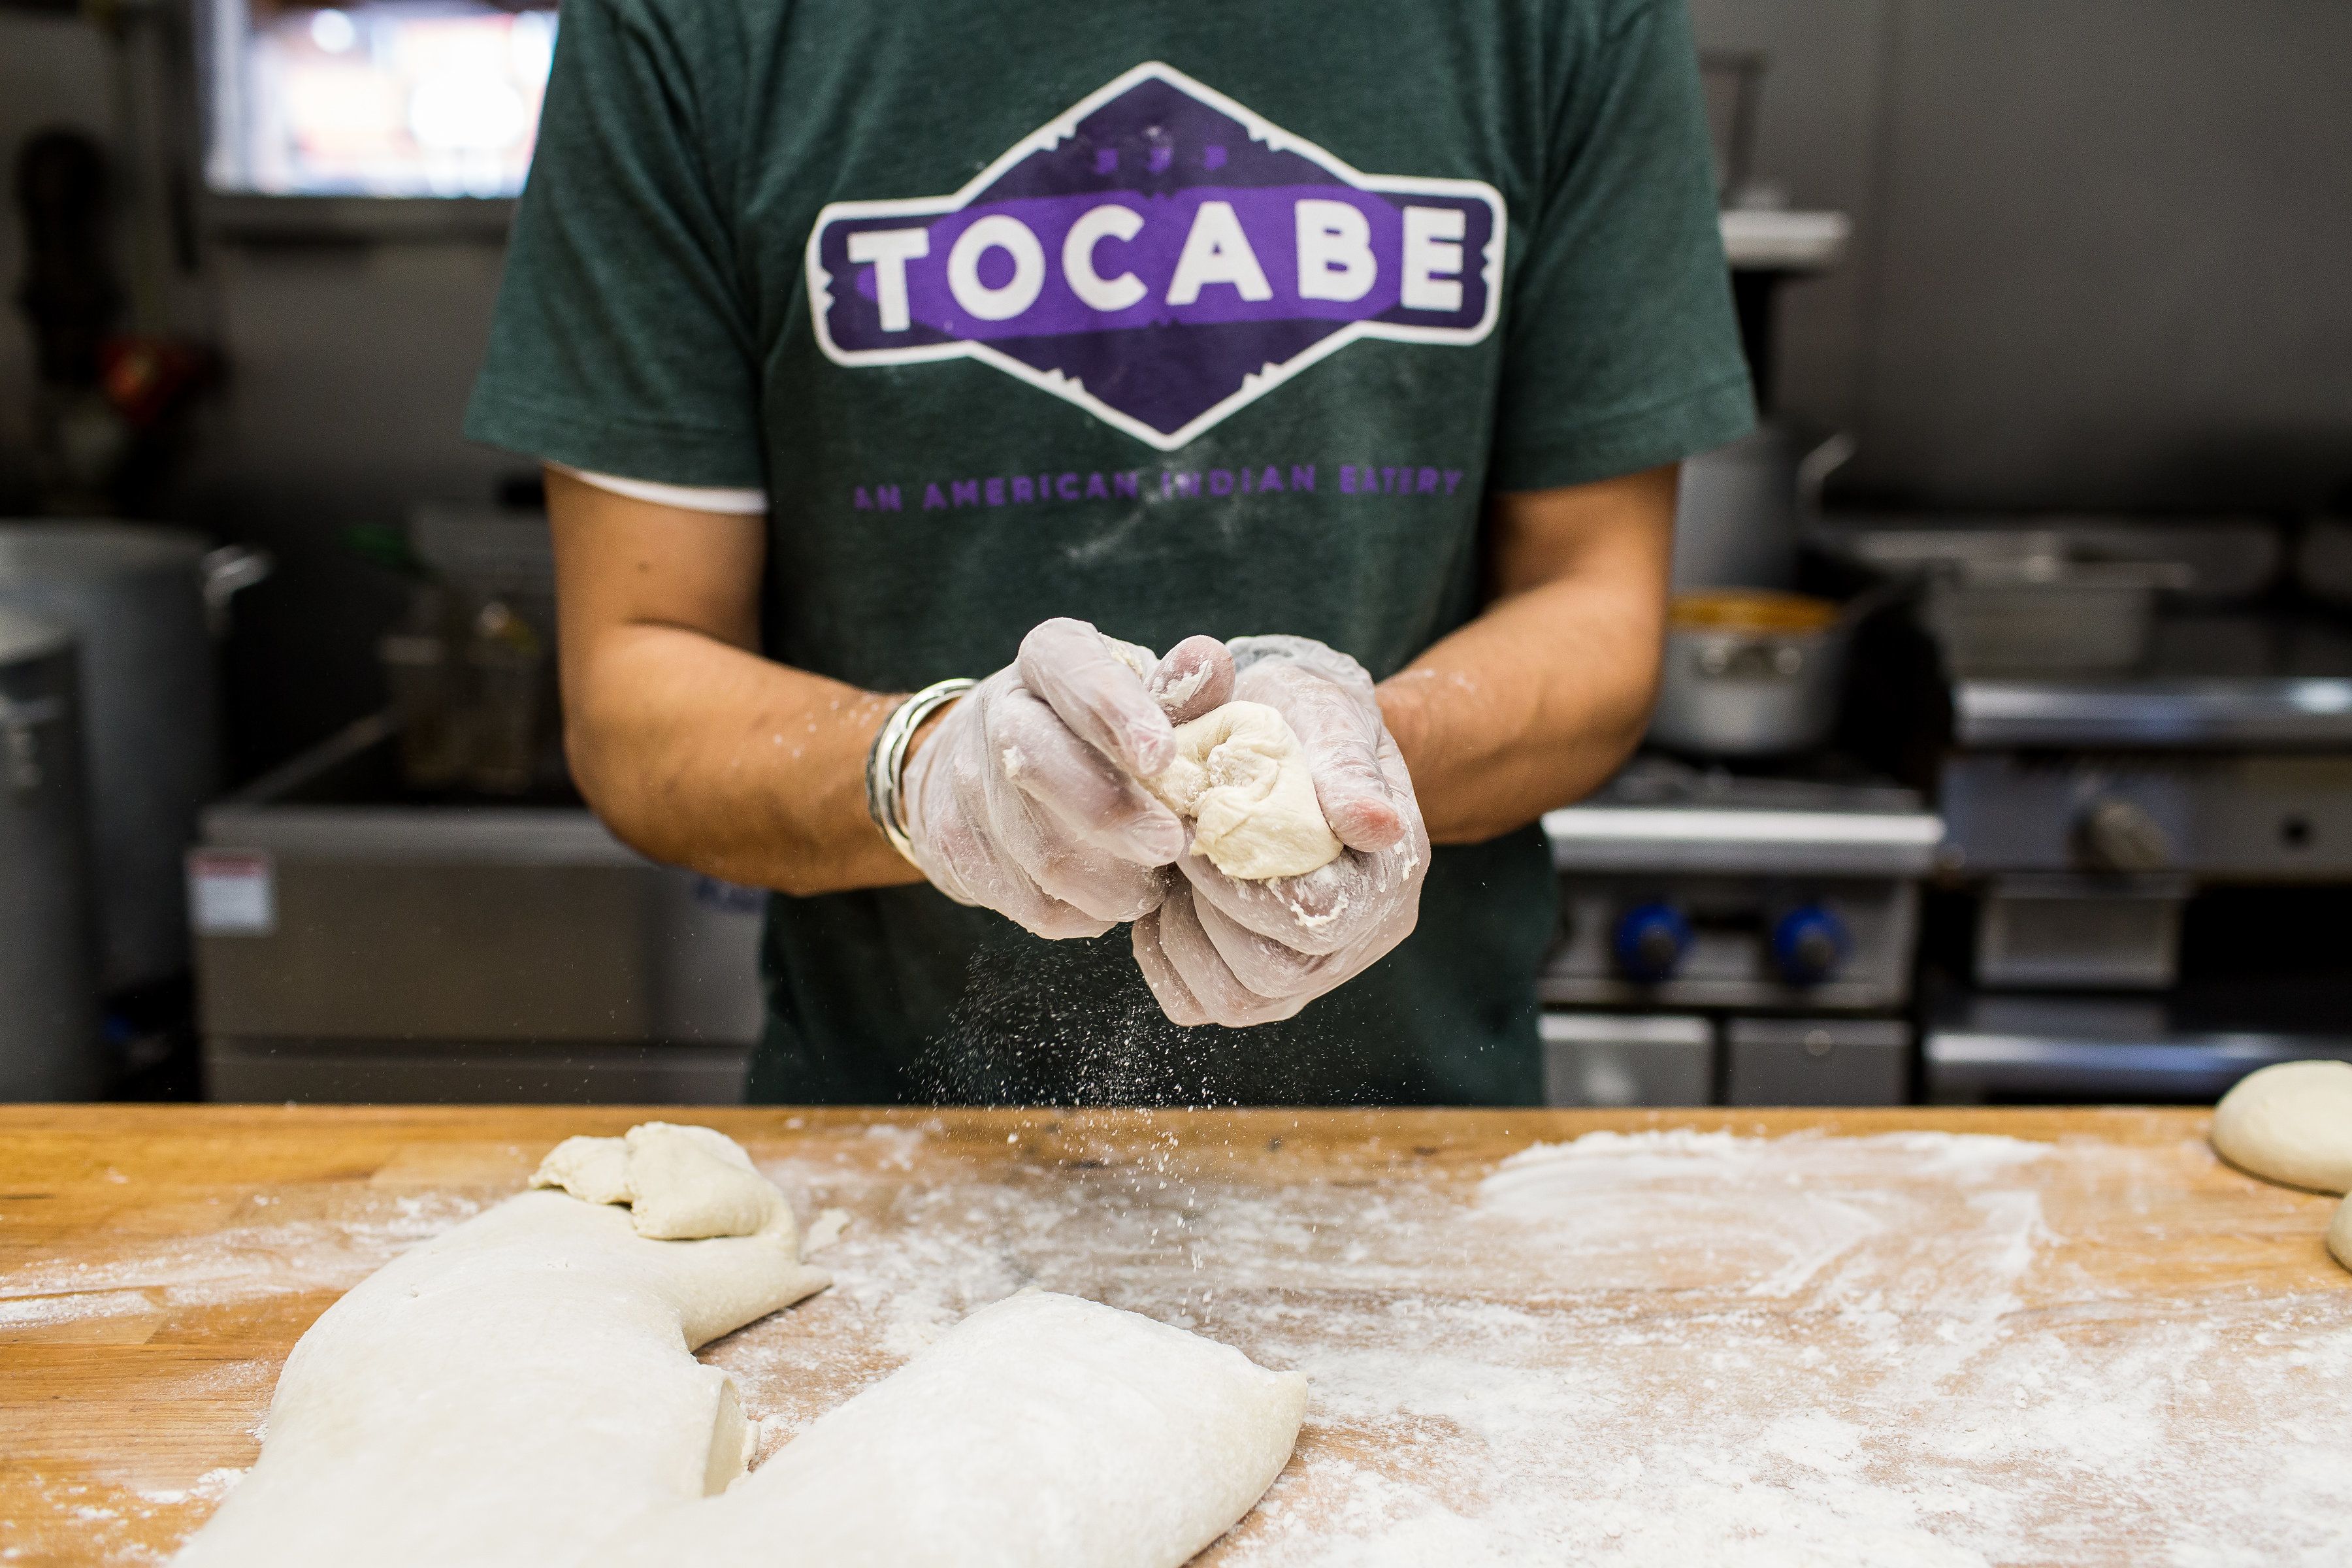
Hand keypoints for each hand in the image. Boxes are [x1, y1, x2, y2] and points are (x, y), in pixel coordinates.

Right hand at [899, 618, 1232, 937]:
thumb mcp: (1134, 693)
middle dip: (1111, 813)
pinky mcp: (953, 847)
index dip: (1117, 714)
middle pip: (1039, 762)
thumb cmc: (1088, 726)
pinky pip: (1032, 900)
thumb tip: (1210, 660)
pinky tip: (1110, 897)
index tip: (1162, 756)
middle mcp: (996, 711)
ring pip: (1040, 850)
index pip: (1075, 675)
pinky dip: (1086, 912)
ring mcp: (965, 782)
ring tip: (1154, 882)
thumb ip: (1178, 689)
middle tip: (1171, 845)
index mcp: (1048, 659)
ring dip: (1112, 881)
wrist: (979, 761)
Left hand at [1131, 636, 1428, 1025]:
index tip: (1197, 831)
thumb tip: (1378, 824)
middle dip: (1207, 910)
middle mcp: (1358, 938)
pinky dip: (1165, 957)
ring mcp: (1309, 971)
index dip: (1246, 885)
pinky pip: (1197, 1004)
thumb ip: (1348, 767)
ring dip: (1182, 936)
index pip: (1319, 917)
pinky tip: (1166, 899)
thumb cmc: (1301, 718)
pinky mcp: (1258, 985)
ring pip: (1233, 1000)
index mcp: (1388, 876)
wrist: (1280, 736)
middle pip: (1274, 972)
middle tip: (1175, 846)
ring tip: (1171, 871)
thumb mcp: (1328, 714)